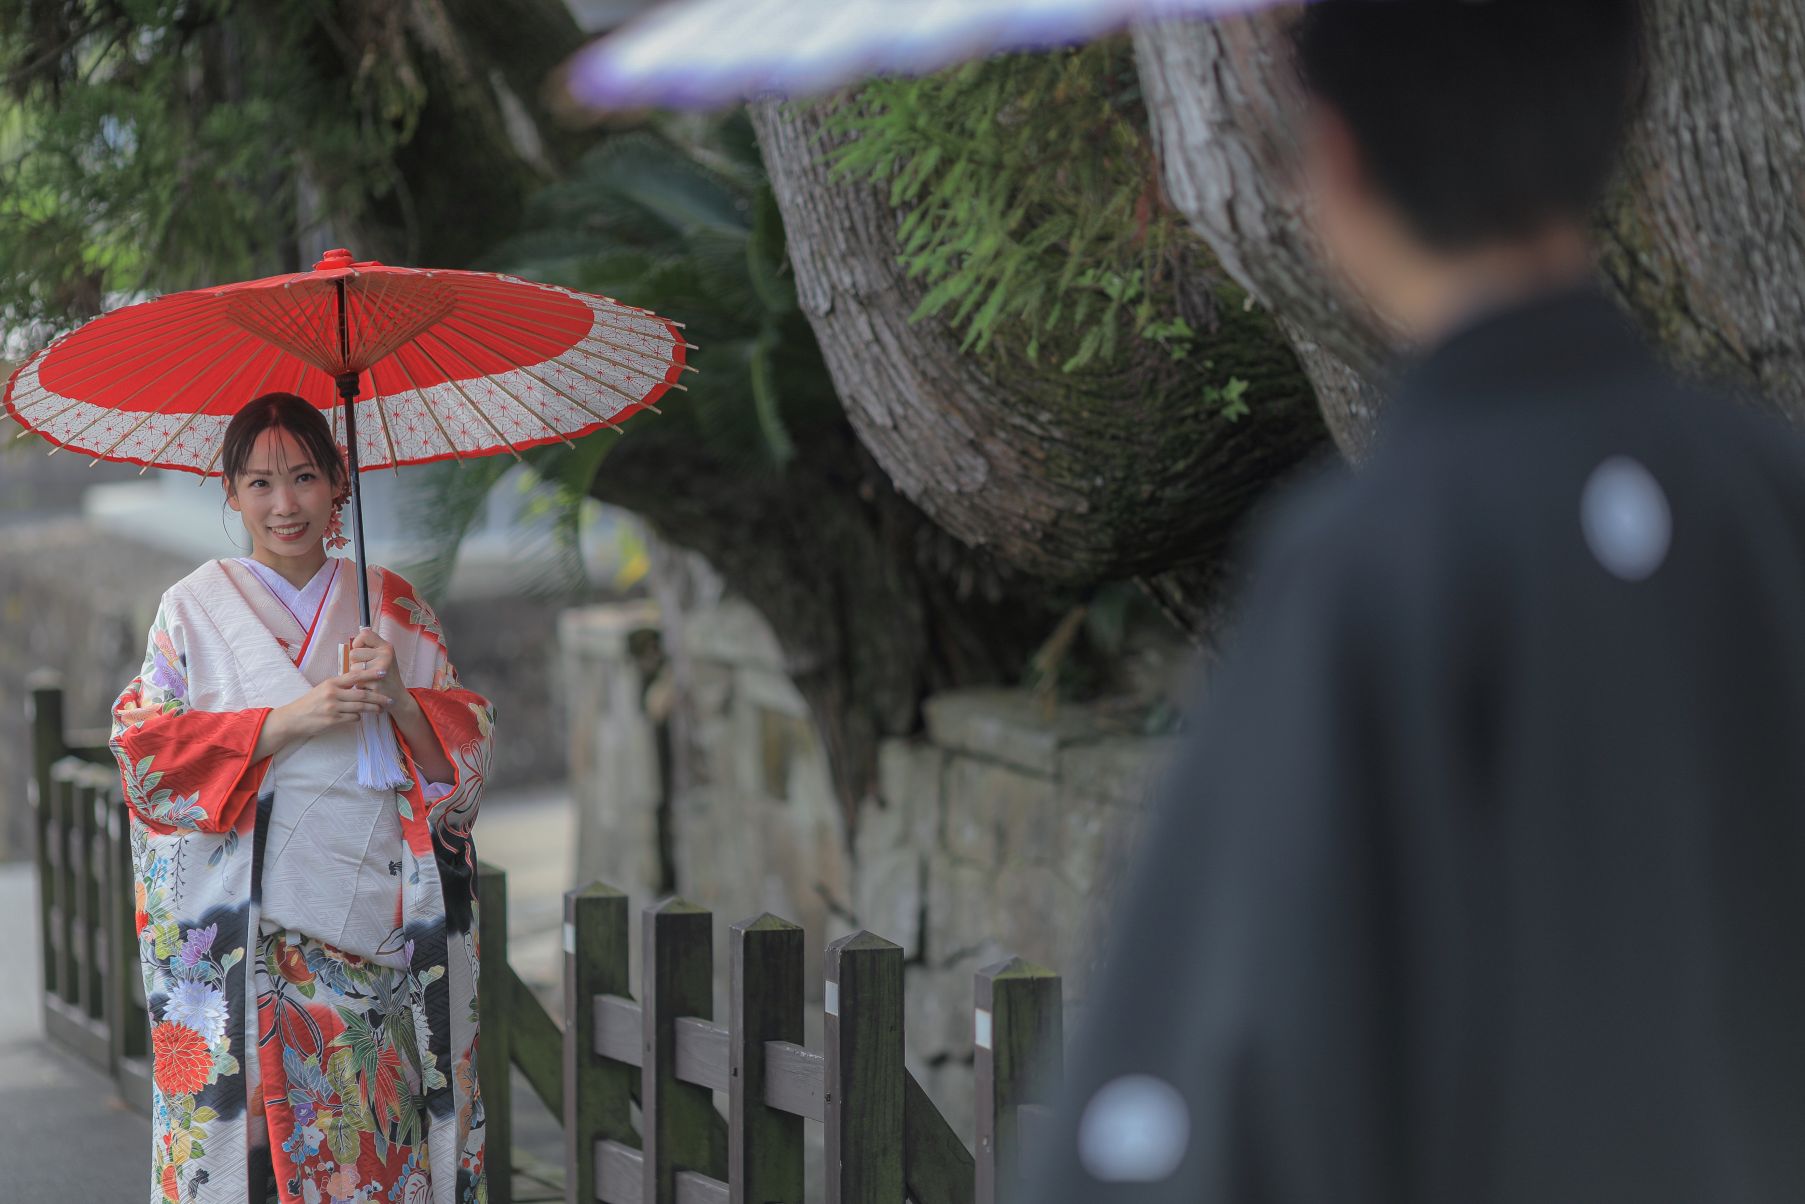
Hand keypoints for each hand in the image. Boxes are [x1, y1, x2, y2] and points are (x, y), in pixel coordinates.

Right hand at [277, 668, 393, 741]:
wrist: (293, 719)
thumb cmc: (310, 703)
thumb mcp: (323, 689)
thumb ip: (340, 686)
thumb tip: (358, 684)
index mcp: (331, 683)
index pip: (355, 676)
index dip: (370, 674)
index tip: (383, 673)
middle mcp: (333, 693)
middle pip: (362, 694)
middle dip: (378, 697)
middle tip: (390, 699)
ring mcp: (333, 707)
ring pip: (360, 707)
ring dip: (373, 708)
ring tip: (382, 709)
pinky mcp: (332, 720)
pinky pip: (352, 718)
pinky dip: (358, 718)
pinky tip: (361, 717)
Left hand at [349, 628, 409, 712]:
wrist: (397, 697)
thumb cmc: (385, 675)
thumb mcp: (383, 657)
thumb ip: (371, 648)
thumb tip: (354, 641)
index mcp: (387, 647)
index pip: (365, 634)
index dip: (358, 643)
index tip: (362, 651)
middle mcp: (386, 655)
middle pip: (354, 653)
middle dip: (356, 663)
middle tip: (368, 670)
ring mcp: (381, 669)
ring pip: (353, 667)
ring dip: (357, 675)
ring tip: (369, 679)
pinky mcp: (375, 683)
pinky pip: (356, 680)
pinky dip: (359, 685)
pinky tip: (370, 687)